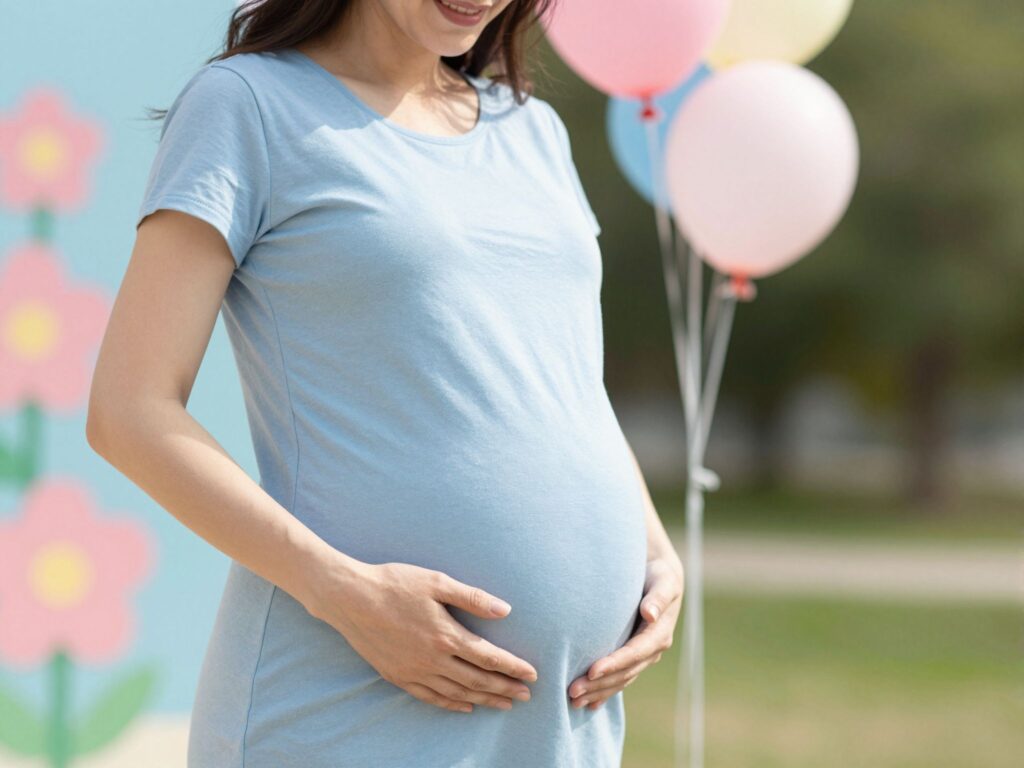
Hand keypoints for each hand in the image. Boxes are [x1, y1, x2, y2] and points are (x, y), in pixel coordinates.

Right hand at [309, 559, 538, 713]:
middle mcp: (433, 659)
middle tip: (526, 696)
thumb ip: (472, 598)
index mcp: (446, 635)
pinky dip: (451, 704)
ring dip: (483, 700)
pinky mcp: (397, 676)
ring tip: (504, 704)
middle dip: (505, 688)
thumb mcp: (436, 582)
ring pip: (457, 693)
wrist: (349, 597)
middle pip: (477, 680)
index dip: (513, 667)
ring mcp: (414, 671)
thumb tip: (505, 610)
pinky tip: (465, 706)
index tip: (532, 674)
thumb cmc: (394, 583)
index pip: (489, 657)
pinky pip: (430, 697)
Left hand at [567, 554, 683, 709]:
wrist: (660, 576)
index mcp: (659, 635)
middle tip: (572, 691)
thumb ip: (658, 597)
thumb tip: (650, 614)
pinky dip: (605, 691)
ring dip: (598, 692)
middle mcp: (652, 650)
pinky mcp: (634, 656)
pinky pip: (620, 678)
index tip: (591, 671)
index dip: (613, 664)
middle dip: (599, 685)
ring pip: (620, 680)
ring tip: (573, 701)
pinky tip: (590, 704)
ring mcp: (643, 656)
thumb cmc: (659, 574)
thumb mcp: (663, 581)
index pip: (633, 654)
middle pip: (624, 673)